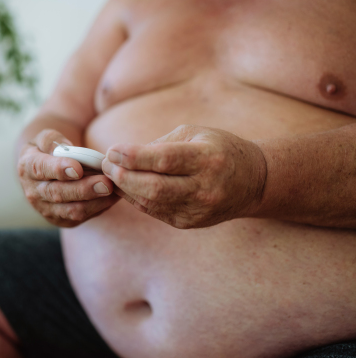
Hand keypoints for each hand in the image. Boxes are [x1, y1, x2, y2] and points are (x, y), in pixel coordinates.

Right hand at [18, 129, 119, 226]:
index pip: (40, 169)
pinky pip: (82, 217)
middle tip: (105, 183)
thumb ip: (52, 139)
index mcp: (27, 167)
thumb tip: (65, 148)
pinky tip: (113, 196)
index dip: (59, 169)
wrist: (46, 170)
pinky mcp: (61, 220)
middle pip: (58, 193)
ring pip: (71, 210)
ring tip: (112, 189)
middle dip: (83, 189)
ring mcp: (46, 209)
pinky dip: (99, 207)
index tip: (78, 168)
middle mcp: (33, 191)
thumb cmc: (48, 150)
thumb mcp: (45, 138)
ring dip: (94, 201)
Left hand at [102, 125, 266, 228]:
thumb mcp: (195, 134)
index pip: (164, 160)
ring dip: (125, 189)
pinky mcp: (189, 223)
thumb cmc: (219, 150)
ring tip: (112, 175)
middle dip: (123, 176)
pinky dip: (136, 199)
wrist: (253, 181)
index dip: (133, 157)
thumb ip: (160, 144)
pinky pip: (155, 211)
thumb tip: (123, 156)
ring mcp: (197, 209)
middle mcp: (204, 188)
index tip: (112, 151)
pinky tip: (126, 187)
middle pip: (154, 187)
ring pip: (151, 203)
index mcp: (208, 159)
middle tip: (106, 164)